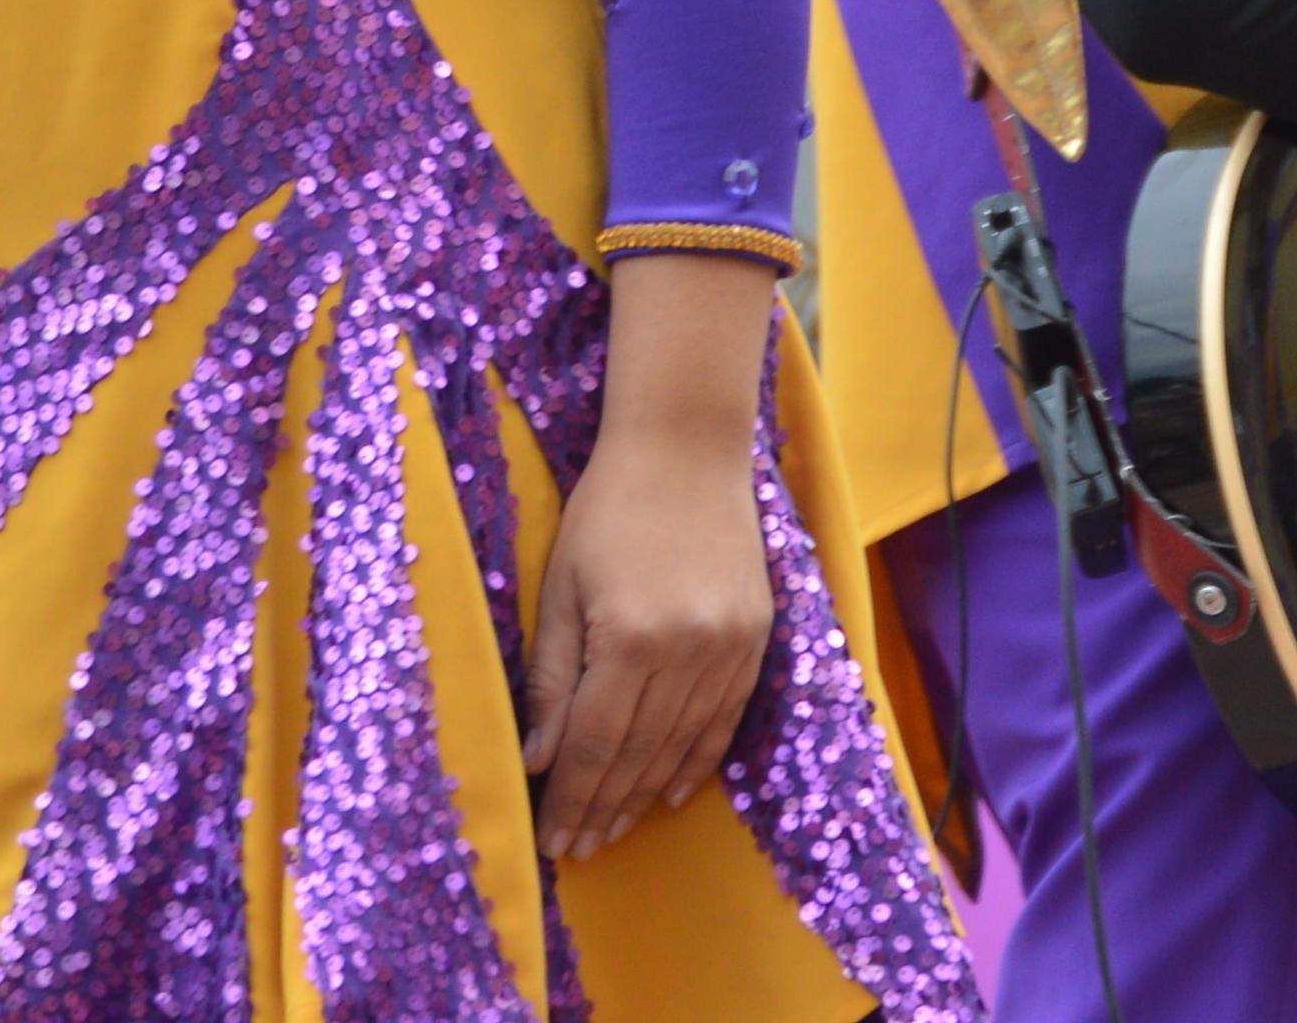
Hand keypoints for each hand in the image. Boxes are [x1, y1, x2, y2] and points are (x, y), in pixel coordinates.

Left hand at [526, 258, 779, 861]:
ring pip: (683, 745)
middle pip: (637, 754)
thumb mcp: (560, 588)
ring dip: (644, 794)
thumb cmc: (607, 511)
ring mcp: (730, 645)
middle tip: (576, 848)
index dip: (570, 798)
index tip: (550, 840)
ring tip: (613, 829)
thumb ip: (551, 678)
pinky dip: (697, 760)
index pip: (592, 745)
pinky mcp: (758, 634)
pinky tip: (670, 790)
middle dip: (601, 807)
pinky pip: (726, 718)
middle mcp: (687, 650)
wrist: (687, 448)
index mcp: (629, 637)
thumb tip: (539, 761)